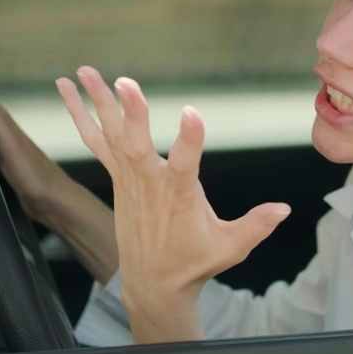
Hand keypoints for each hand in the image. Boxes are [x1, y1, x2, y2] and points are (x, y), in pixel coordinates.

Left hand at [57, 66, 290, 342]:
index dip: (189, 139)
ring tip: (84, 70)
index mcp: (179, 197)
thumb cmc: (194, 262)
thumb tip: (285, 208)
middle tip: (126, 83)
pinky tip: (67, 89)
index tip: (192, 112)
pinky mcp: (117, 175)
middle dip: (132, 115)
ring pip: (111, 135)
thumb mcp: (231, 247)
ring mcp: (128, 179)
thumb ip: (256, 226)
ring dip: (98, 102)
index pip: (185, 165)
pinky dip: (80, 114)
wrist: (153, 282)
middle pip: (136, 146)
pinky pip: (96, 140)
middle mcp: (149, 184)